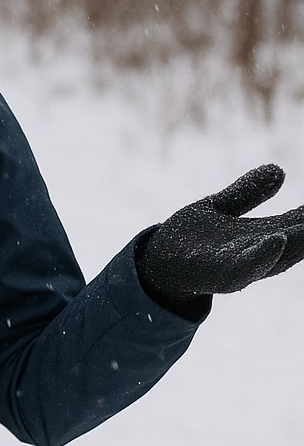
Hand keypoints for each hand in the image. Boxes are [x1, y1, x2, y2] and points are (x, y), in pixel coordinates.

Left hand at [137, 164, 303, 313]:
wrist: (155, 264)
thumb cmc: (190, 240)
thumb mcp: (219, 208)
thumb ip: (248, 194)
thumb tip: (279, 170)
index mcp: (264, 236)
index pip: (301, 221)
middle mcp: (260, 253)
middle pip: (300, 240)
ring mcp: (242, 265)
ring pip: (280, 256)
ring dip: (300, 241)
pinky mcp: (219, 274)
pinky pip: (245, 268)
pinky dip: (262, 256)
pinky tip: (277, 239)